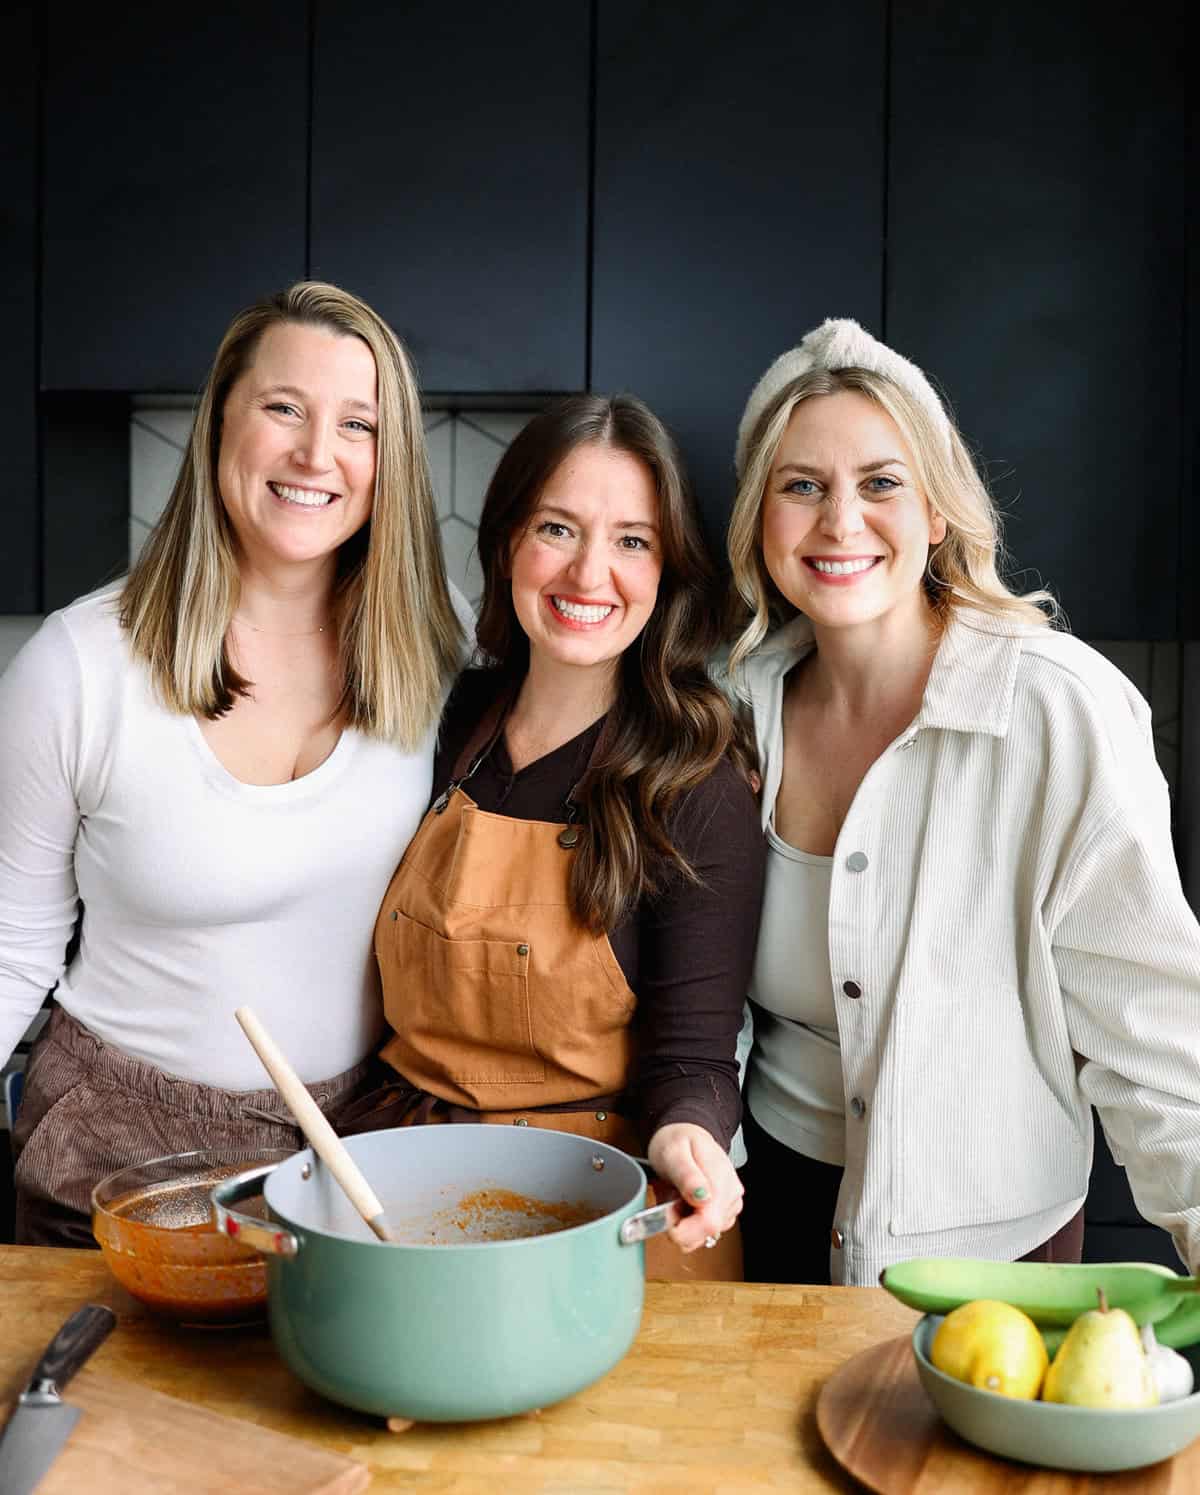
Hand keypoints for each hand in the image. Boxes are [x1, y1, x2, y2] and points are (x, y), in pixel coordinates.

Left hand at [646, 1122, 743, 1252]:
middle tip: (670, 1198)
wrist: (686, 1135)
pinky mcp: (724, 1213)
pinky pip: (702, 1232)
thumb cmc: (679, 1140)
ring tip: (677, 1195)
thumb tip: (701, 1196)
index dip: (682, 1228)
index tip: (667, 1212)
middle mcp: (731, 1196)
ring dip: (683, 1222)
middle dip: (680, 1224)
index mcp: (722, 1181)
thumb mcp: (674, 1152)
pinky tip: (684, 1202)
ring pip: (702, 1236)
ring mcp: (729, 1206)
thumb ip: (687, 1175)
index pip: (709, 1224)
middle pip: (705, 1234)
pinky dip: (688, 1222)